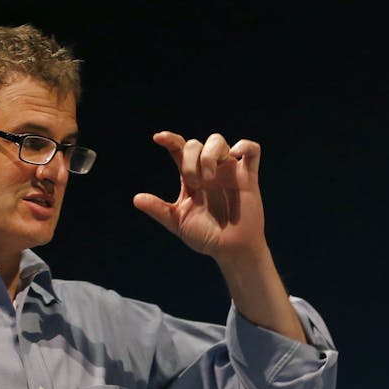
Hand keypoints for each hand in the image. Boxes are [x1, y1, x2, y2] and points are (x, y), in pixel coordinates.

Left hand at [132, 131, 266, 259]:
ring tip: (210, 177)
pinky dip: (245, 146)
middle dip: (191, 159)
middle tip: (194, 183)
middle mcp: (209, 170)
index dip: (170, 139)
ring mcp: (229, 171)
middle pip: (195, 144)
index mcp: (191, 177)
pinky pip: (252, 151)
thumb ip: (159, 209)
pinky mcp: (248, 177)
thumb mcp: (178, 223)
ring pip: (218, 141)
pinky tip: (235, 155)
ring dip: (210, 154)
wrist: (231, 250)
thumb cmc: (206, 236)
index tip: (158, 139)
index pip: (179, 149)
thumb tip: (136, 199)